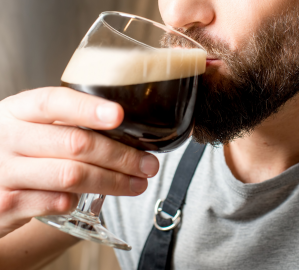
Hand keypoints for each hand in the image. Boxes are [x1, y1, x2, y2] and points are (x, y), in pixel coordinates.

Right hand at [0, 87, 158, 237]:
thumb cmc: (18, 149)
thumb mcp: (32, 128)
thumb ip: (63, 125)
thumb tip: (119, 131)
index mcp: (18, 111)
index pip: (53, 102)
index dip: (87, 108)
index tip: (118, 115)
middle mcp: (8, 138)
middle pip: (74, 143)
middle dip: (119, 156)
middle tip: (147, 164)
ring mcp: (5, 172)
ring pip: (72, 175)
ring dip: (112, 182)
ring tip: (137, 184)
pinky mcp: (6, 203)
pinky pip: (55, 202)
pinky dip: (79, 200)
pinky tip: (92, 198)